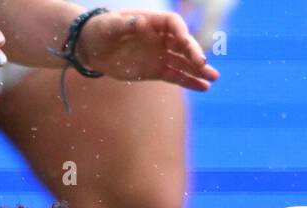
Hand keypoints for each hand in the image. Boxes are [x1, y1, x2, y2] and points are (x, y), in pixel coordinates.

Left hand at [77, 10, 218, 90]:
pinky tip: (204, 87)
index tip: (184, 40)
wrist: (93, 48)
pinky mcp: (157, 70)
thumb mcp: (108, 26)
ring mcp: (160, 54)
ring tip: (214, 78)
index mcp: (151, 21)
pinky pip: (176, 76)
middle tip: (202, 63)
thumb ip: (123, 24)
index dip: (180, 31)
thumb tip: (138, 21)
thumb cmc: (100, 31)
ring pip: (183, 62)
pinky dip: (189, 82)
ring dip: (198, 70)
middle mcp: (160, 37)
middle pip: (183, 43)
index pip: (172, 23)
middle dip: (193, 53)